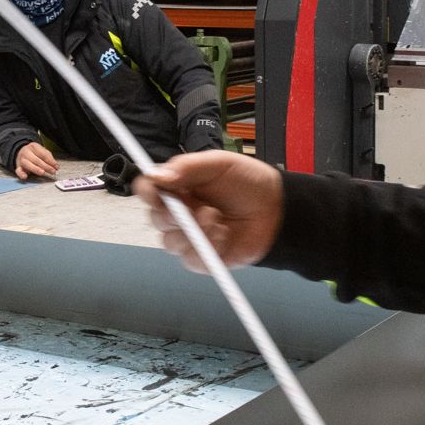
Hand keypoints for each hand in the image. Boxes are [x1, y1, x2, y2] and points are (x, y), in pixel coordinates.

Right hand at [14, 143, 58, 179]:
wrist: (21, 152)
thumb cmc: (34, 153)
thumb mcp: (42, 151)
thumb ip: (49, 158)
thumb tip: (55, 166)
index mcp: (33, 146)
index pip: (43, 154)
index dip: (50, 161)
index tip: (56, 166)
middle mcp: (26, 152)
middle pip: (36, 160)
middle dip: (46, 166)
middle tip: (52, 171)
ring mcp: (21, 160)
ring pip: (28, 164)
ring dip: (36, 169)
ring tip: (43, 173)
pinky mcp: (18, 167)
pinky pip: (18, 171)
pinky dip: (21, 174)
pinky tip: (25, 176)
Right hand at [135, 151, 282, 271]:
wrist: (277, 208)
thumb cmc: (249, 183)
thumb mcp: (219, 164)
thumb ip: (187, 167)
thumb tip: (159, 176)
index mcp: (178, 187)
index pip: (149, 190)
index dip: (147, 192)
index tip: (155, 191)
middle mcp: (180, 212)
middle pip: (155, 219)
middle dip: (169, 215)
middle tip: (189, 207)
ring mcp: (191, 237)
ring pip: (170, 243)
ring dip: (193, 231)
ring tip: (217, 219)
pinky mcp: (204, 258)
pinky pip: (191, 260)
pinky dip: (207, 249)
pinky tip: (223, 236)